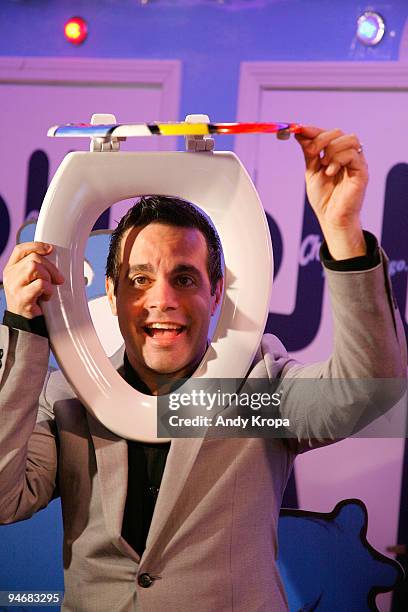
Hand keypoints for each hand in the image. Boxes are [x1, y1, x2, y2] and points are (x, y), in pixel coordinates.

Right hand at [3, 242, 63, 318]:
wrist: (24, 323)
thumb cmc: (31, 300)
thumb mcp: (30, 280)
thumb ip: (36, 268)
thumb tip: (54, 258)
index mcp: (11, 269)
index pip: (20, 250)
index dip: (36, 246)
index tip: (50, 249)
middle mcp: (10, 276)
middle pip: (33, 258)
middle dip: (50, 267)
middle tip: (58, 279)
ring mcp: (14, 287)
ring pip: (35, 268)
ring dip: (48, 278)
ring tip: (48, 289)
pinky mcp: (22, 298)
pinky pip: (41, 284)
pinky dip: (48, 290)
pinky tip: (46, 297)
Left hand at [295, 126, 368, 259]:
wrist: (331, 218)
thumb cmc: (324, 198)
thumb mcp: (311, 171)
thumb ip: (309, 153)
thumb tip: (299, 133)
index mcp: (336, 154)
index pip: (328, 133)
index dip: (314, 130)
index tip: (298, 129)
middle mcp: (348, 156)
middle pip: (338, 132)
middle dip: (321, 139)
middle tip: (312, 152)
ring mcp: (356, 163)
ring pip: (349, 139)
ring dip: (332, 150)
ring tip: (324, 167)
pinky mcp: (362, 171)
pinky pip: (353, 154)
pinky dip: (338, 160)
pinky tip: (330, 172)